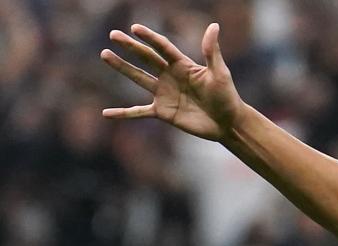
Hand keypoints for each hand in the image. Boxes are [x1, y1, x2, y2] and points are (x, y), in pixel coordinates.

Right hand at [100, 23, 243, 141]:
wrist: (228, 123)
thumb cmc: (227, 96)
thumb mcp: (220, 73)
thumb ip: (211, 51)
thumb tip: (214, 25)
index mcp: (183, 65)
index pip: (163, 47)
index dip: (149, 37)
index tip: (134, 28)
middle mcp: (170, 76)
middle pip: (146, 58)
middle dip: (130, 47)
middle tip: (113, 34)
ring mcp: (164, 94)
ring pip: (138, 78)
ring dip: (121, 67)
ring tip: (105, 54)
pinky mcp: (163, 112)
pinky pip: (138, 112)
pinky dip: (123, 113)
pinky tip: (106, 113)